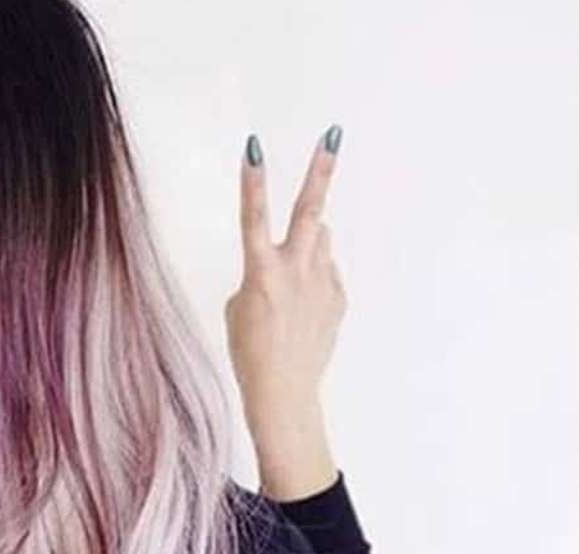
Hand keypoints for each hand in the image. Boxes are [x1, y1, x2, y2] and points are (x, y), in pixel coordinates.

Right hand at [225, 126, 346, 500]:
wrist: (283, 391)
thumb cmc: (249, 351)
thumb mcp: (239, 307)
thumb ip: (262, 272)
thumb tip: (290, 256)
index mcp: (259, 271)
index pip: (252, 215)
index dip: (252, 179)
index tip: (254, 146)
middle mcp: (294, 270)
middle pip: (310, 210)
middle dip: (320, 171)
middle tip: (332, 137)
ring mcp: (321, 283)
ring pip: (319, 240)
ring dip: (308, 241)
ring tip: (290, 273)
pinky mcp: (338, 299)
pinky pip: (326, 272)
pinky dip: (314, 278)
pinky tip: (300, 308)